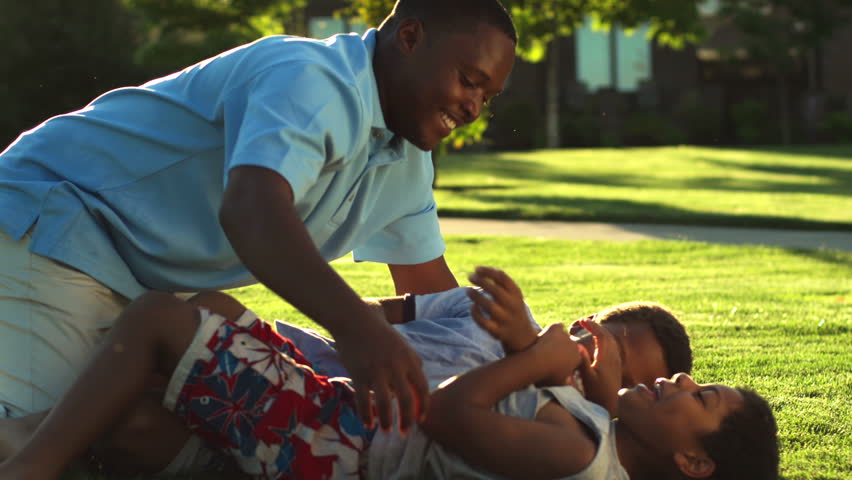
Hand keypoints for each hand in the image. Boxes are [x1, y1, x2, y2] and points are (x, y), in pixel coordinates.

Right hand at [334, 315, 428, 433]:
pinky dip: (366, 415)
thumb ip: (412, 359)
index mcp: (409, 359)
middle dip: (407, 420)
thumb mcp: (402, 343)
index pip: (422, 387)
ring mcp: (376, 371)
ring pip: (385, 403)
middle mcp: (395, 366)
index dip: (423, 406)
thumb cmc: (378, 330)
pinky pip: (363, 400)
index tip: (421, 419)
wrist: (354, 319)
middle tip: (405, 432)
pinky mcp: (359, 374)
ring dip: (387, 420)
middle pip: (406, 399)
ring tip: (386, 430)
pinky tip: (367, 424)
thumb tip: (420, 375)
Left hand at [467, 266, 537, 353]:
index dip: (488, 271)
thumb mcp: (513, 296)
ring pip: (490, 307)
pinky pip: (485, 323)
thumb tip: (479, 270)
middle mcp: (513, 306)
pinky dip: (477, 314)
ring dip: (477, 297)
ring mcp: (506, 320)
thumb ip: (500, 284)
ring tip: (468, 290)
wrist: (524, 338)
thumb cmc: (513, 310)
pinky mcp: (499, 332)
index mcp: (517, 294)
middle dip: (481, 281)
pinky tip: (472, 307)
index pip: (503, 278)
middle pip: (496, 291)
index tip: (476, 269)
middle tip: (470, 276)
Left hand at [529, 323, 582, 386]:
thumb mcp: (559, 384)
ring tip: (546, 346)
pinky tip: (546, 334)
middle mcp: (575, 346)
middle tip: (551, 355)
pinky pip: (558, 327)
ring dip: (558, 340)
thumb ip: (568, 384)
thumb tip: (572, 386)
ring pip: (564, 336)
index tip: (558, 363)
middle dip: (564, 350)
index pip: (575, 357)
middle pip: (570, 346)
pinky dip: (553, 329)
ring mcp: (566, 336)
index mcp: (578, 359)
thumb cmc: (546, 375)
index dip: (567, 360)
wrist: (535, 362)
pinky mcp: (556, 328)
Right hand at [576, 319, 622, 416]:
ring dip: (601, 332)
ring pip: (611, 340)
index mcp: (606, 358)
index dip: (592, 326)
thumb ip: (583, 361)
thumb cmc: (596, 393)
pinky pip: (611, 346)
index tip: (582, 321)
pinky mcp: (615, 365)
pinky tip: (597, 341)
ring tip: (589, 328)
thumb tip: (577, 346)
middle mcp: (613, 357)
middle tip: (584, 322)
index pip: (602, 335)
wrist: (611, 405)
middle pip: (607, 335)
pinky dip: (604, 339)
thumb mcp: (587, 378)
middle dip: (596, 326)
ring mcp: (616, 361)